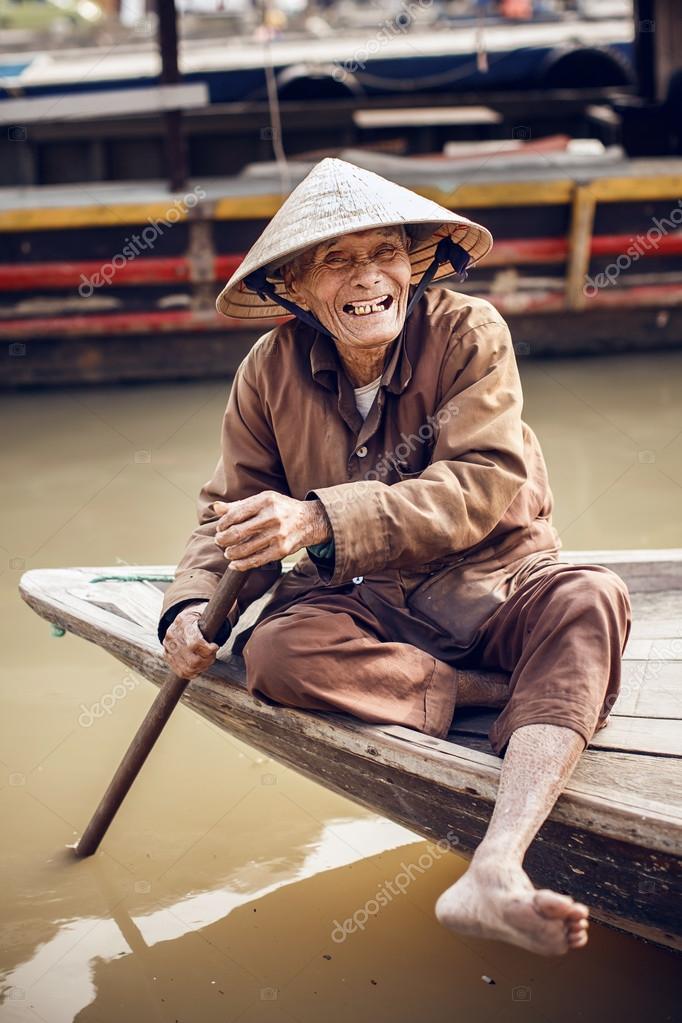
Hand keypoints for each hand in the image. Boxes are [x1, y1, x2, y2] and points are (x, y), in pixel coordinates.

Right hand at [162, 601, 218, 678]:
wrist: (182, 619)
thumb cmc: (200, 616)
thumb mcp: (208, 610)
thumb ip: (219, 610)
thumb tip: (232, 605)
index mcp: (183, 621)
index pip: (195, 643)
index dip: (208, 649)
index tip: (215, 646)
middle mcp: (172, 635)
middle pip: (192, 660)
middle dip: (207, 660)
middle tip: (213, 655)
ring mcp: (168, 646)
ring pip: (187, 668)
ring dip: (201, 667)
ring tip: (207, 660)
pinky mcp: (167, 655)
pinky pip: (180, 671)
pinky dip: (192, 673)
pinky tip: (199, 667)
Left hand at [213, 492, 330, 570]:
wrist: (309, 520)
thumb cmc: (281, 509)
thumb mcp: (262, 501)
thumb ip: (239, 505)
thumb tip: (216, 508)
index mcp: (265, 501)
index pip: (235, 514)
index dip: (223, 524)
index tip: (220, 528)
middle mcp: (272, 517)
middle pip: (238, 532)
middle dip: (223, 539)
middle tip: (219, 541)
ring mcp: (278, 535)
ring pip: (245, 548)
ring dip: (231, 553)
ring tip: (228, 552)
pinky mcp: (281, 550)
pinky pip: (257, 560)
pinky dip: (242, 565)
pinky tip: (235, 564)